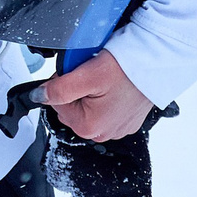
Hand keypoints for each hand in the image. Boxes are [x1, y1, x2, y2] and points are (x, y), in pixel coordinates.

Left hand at [41, 49, 155, 142]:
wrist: (158, 63)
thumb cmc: (127, 69)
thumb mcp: (85, 76)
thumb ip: (58, 89)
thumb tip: (38, 96)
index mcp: (89, 127)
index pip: (56, 103)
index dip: (62, 84)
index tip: (77, 73)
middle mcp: (103, 133)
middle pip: (71, 108)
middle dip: (76, 90)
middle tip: (92, 74)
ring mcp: (117, 128)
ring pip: (87, 107)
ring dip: (90, 92)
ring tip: (105, 79)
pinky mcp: (127, 120)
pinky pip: (105, 108)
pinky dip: (106, 96)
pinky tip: (115, 85)